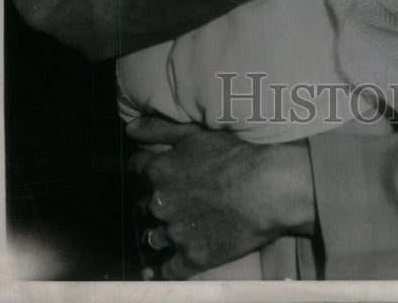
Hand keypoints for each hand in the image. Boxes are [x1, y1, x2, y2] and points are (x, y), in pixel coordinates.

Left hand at [127, 117, 314, 279]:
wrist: (268, 188)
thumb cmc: (235, 156)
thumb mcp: (195, 133)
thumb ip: (158, 129)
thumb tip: (129, 128)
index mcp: (159, 170)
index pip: (137, 170)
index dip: (148, 170)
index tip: (160, 174)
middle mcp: (160, 202)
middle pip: (143, 205)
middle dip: (155, 203)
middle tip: (176, 200)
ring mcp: (175, 232)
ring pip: (154, 237)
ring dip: (161, 234)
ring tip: (180, 229)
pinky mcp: (192, 257)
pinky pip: (168, 270)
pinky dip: (165, 269)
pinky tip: (166, 265)